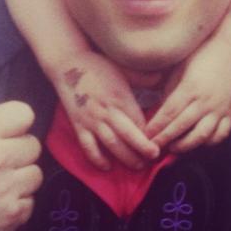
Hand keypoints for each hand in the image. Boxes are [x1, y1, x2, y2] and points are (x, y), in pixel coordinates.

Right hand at [0, 67, 42, 230]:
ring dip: (21, 177)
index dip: (15, 122)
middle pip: (33, 144)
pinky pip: (31, 202)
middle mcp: (0, 159)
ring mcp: (9, 189)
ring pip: (36, 174)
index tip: (2, 133)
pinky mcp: (13, 216)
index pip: (24, 114)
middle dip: (18, 150)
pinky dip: (18, 204)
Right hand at [49, 49, 158, 170]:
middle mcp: (107, 111)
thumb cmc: (98, 65)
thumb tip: (162, 77)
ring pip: (111, 144)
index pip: (139, 121)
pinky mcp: (79, 125)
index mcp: (120, 97)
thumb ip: (143, 76)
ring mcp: (92, 120)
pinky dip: (97, 158)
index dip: (150, 133)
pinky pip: (88, 146)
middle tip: (154, 157)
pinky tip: (107, 166)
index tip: (161, 139)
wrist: (68, 64)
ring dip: (125, 157)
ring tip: (138, 165)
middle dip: (142, 149)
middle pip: (128, 136)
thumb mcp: (123, 68)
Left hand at [146, 38, 230, 152]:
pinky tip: (198, 142)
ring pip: (202, 135)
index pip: (169, 113)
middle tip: (152, 148)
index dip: (156, 127)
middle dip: (165, 139)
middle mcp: (205, 101)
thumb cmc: (201, 55)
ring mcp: (220, 108)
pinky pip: (221, 134)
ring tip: (173, 148)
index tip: (145, 136)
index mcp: (190, 87)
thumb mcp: (180, 68)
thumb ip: (170, 91)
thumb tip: (158, 113)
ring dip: (186, 145)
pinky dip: (209, 142)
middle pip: (182, 127)